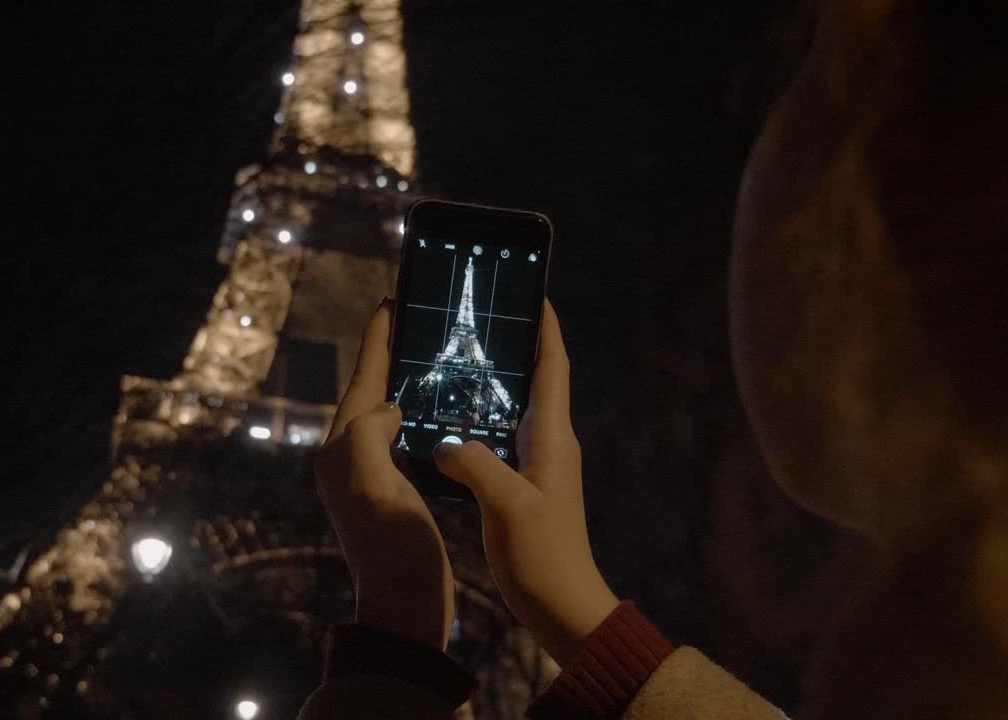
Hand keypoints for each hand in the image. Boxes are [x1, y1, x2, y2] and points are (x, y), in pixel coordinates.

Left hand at [315, 300, 455, 650]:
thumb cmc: (394, 547)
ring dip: (400, 384)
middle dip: (386, 357)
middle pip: (367, 394)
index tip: (389, 304)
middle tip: (409, 321)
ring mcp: (368, 479)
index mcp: (340, 452)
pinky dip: (415, 417)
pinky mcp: (392, 495)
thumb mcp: (374, 484)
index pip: (361, 383)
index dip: (376, 343)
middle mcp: (347, 461)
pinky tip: (434, 412)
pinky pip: (400, 441)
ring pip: (383, 416)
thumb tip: (387, 406)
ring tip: (423, 356)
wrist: (406, 605)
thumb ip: (368, 433)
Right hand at [433, 300, 618, 664]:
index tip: (534, 292)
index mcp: (553, 436)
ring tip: (458, 361)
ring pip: (514, 409)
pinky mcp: (524, 485)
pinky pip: (500, 439)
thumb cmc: (543, 556)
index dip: (546, 328)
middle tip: (481, 320)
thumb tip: (444, 443)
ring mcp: (538, 464)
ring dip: (494, 384)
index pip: (553, 367)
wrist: (563, 606)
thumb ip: (474, 465)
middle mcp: (550, 442)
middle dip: (514, 346)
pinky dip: (479, 422)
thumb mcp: (506, 505)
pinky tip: (449, 423)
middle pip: (534, 380)